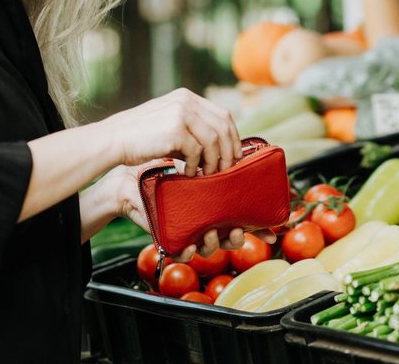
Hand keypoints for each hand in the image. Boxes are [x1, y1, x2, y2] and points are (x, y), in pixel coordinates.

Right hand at [103, 88, 240, 175]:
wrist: (113, 139)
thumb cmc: (141, 137)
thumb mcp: (169, 122)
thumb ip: (192, 129)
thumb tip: (219, 149)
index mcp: (186, 97)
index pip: (223, 115)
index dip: (233, 136)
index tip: (235, 155)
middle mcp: (186, 101)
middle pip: (223, 127)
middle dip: (229, 151)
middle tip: (226, 169)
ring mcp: (181, 114)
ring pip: (214, 141)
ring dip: (213, 161)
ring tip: (206, 174)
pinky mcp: (175, 130)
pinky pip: (197, 151)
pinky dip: (195, 166)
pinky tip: (187, 172)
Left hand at [104, 162, 275, 260]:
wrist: (129, 180)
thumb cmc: (161, 173)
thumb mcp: (190, 166)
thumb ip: (211, 161)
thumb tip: (234, 147)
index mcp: (214, 208)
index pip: (240, 221)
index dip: (257, 230)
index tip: (269, 233)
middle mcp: (204, 222)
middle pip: (229, 239)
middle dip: (237, 238)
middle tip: (237, 229)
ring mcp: (188, 232)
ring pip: (209, 247)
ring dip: (214, 244)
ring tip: (212, 232)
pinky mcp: (170, 239)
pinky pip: (182, 252)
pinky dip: (187, 252)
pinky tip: (188, 245)